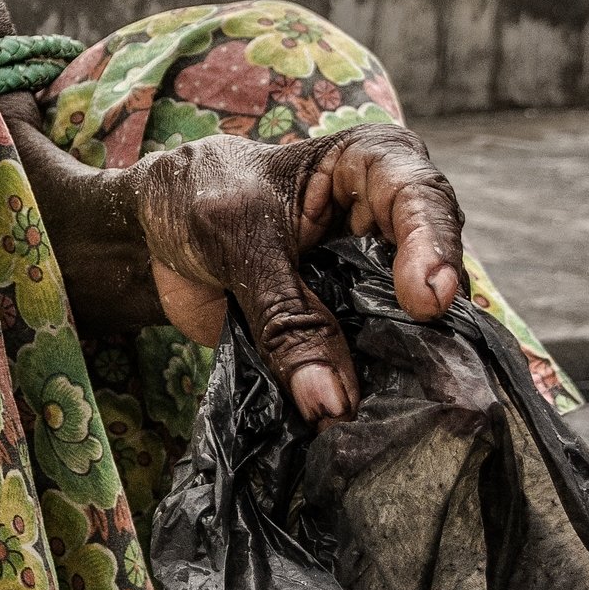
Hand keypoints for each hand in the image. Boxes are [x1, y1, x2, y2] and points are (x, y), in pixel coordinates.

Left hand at [131, 125, 464, 420]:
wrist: (155, 232)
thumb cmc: (201, 198)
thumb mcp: (237, 238)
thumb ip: (284, 315)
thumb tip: (330, 401)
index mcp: (372, 164)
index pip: (421, 197)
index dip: (433, 246)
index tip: (425, 300)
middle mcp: (388, 224)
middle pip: (433, 273)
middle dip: (430, 327)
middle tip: (433, 376)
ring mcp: (371, 283)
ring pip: (407, 331)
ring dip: (397, 374)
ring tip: (395, 414)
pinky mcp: (346, 331)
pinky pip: (366, 366)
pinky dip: (361, 396)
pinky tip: (359, 425)